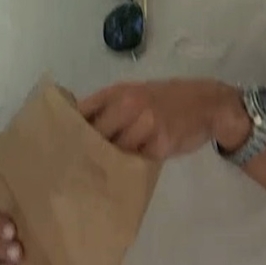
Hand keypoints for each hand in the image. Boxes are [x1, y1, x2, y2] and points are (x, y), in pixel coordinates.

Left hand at [78, 79, 249, 159]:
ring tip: (100, 173)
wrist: (207, 103)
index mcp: (119, 91)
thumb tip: (76, 127)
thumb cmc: (166, 99)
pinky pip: (138, 160)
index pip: (84, 110)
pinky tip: (126, 172)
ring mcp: (146, 124)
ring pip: (116, 150)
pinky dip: (131, 167)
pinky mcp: (161, 144)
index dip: (70, 128)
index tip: (58, 144)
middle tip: (76, 166)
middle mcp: (130, 104)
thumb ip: (109, 106)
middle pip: (97, 134)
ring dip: (109, 162)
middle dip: (87, 150)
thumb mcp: (135, 93)